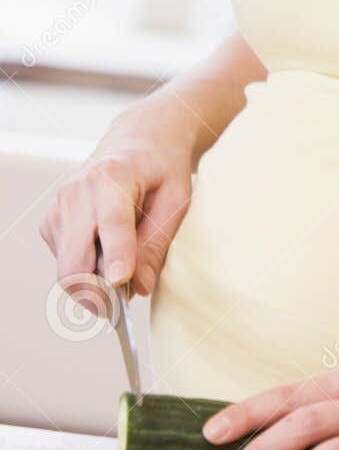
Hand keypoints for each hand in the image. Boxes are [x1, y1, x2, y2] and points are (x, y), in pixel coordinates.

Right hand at [39, 94, 196, 305]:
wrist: (139, 140)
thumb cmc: (161, 168)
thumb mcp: (176, 201)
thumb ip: (156, 244)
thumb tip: (138, 287)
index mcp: (113, 178)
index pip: (111, 225)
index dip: (118, 257)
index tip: (122, 282)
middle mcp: (77, 192)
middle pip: (75, 262)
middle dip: (97, 293)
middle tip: (122, 308)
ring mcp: (59, 207)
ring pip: (68, 270)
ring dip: (94, 281)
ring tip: (124, 262)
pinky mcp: (51, 222)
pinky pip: (65, 262)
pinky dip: (86, 268)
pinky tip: (107, 249)